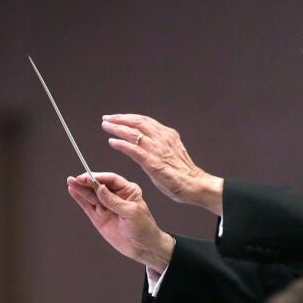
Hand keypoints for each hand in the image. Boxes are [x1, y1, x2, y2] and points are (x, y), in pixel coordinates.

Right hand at [67, 172, 175, 272]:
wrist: (143, 248)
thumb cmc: (143, 228)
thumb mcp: (131, 212)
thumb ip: (114, 201)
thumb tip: (100, 188)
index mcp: (128, 191)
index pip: (111, 179)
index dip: (99, 177)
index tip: (88, 177)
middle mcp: (116, 196)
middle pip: (98, 186)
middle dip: (87, 182)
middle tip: (75, 179)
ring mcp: (106, 206)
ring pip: (91, 195)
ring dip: (80, 188)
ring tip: (70, 182)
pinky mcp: (99, 217)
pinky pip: (87, 206)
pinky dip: (80, 199)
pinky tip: (72, 190)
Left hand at [101, 114, 223, 214]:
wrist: (196, 185)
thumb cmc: (184, 173)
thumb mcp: (172, 153)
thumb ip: (160, 146)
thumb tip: (147, 144)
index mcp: (168, 134)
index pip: (145, 121)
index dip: (129, 118)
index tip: (117, 118)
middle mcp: (162, 138)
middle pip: (137, 122)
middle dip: (120, 119)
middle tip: (107, 118)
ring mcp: (157, 149)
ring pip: (133, 133)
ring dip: (117, 128)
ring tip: (106, 126)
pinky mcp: (152, 162)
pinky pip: (133, 150)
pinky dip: (121, 144)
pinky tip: (112, 142)